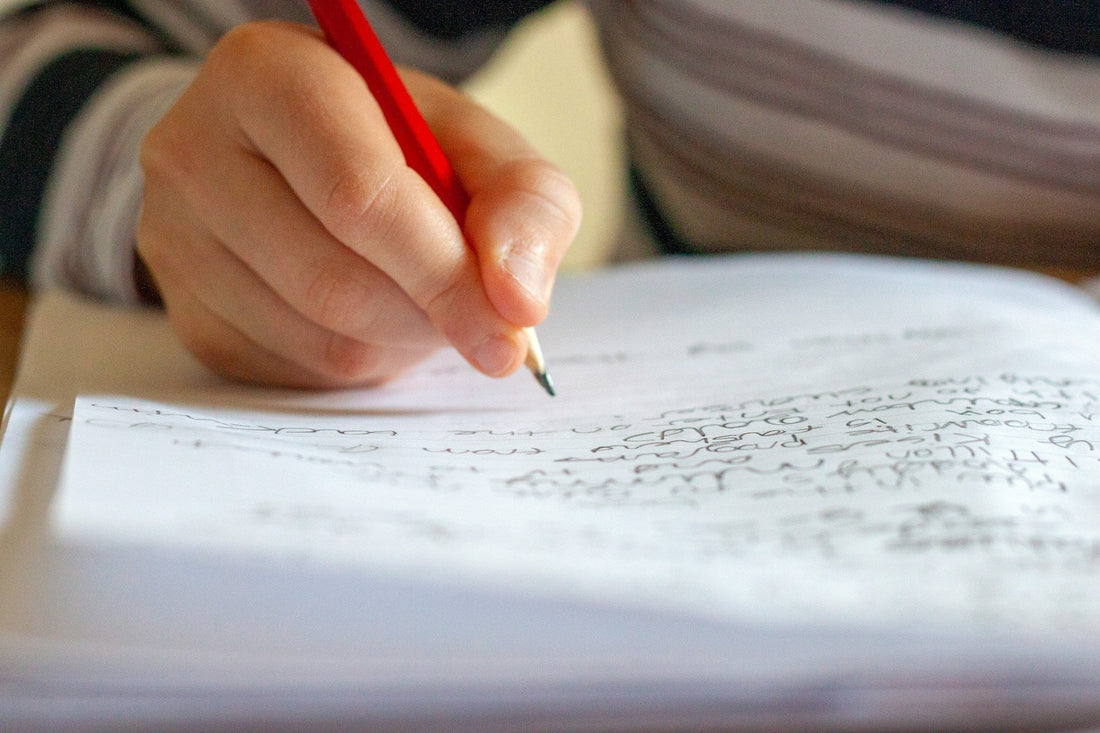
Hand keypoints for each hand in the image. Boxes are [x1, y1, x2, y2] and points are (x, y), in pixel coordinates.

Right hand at [136, 21, 579, 387]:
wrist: (304, 164)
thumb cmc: (397, 146)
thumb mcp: (477, 146)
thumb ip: (525, 202)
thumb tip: (518, 299)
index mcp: (268, 75)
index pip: (358, 194)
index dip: (444, 272)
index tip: (507, 327)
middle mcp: (193, 151)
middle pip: (334, 279)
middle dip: (428, 314)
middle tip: (474, 315)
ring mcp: (174, 239)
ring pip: (318, 337)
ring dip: (398, 340)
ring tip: (418, 298)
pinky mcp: (184, 312)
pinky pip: (295, 372)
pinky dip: (358, 360)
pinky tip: (369, 318)